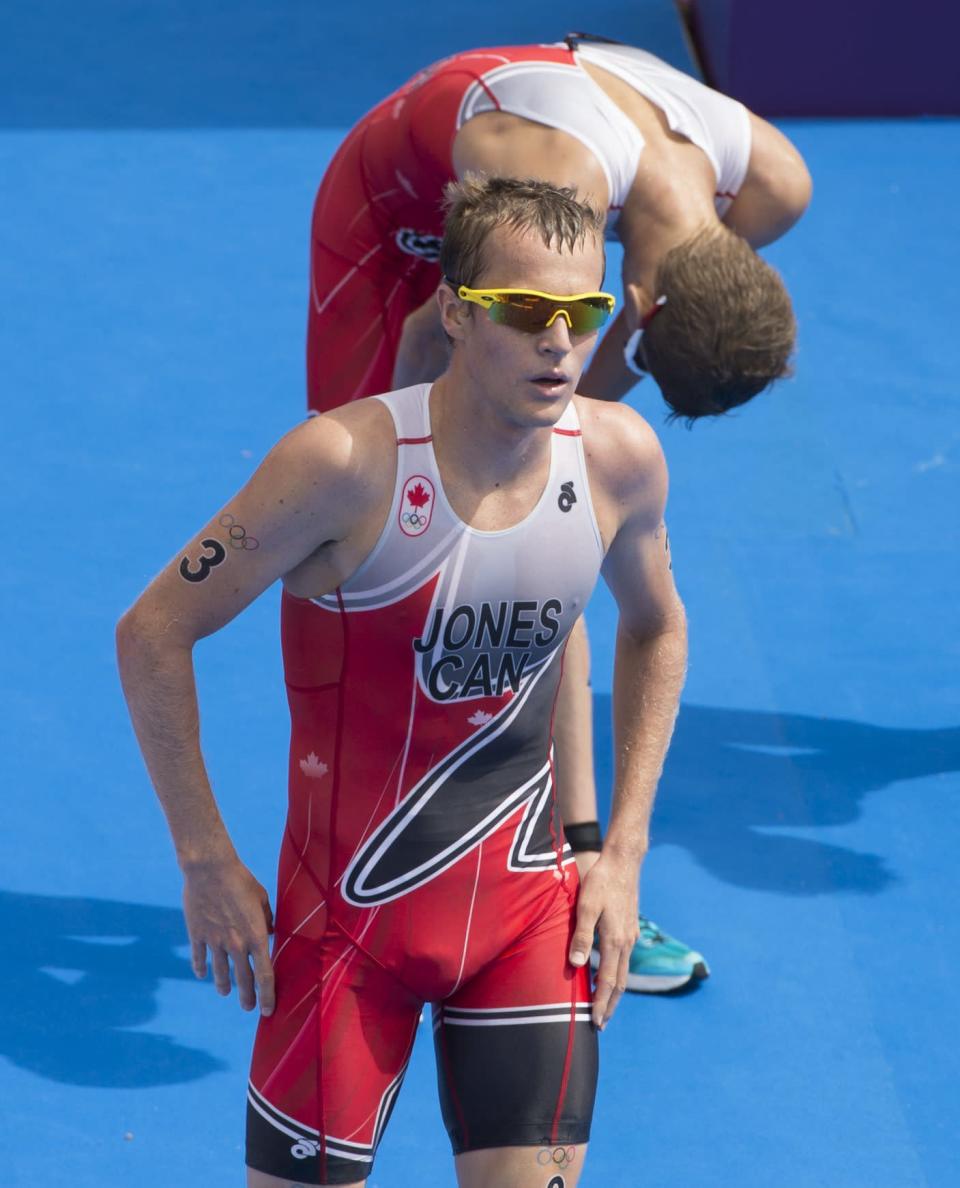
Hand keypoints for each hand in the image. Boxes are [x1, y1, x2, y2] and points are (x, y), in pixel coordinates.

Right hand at [183, 856, 275, 1015]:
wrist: (210, 869)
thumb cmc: (240, 880)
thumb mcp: (261, 898)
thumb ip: (266, 920)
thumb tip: (268, 933)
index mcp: (256, 936)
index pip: (265, 975)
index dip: (268, 995)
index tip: (268, 1009)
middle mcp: (236, 944)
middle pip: (244, 979)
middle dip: (247, 997)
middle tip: (249, 1008)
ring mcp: (215, 941)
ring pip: (220, 972)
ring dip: (224, 985)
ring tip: (226, 993)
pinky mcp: (197, 935)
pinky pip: (199, 958)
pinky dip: (201, 968)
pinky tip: (202, 974)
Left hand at [568, 853, 639, 1029]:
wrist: (623, 862)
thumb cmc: (601, 881)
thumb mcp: (586, 906)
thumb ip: (582, 935)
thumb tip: (577, 965)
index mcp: (615, 940)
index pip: (609, 981)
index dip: (601, 1003)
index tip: (595, 1021)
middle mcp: (626, 942)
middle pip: (620, 983)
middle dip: (610, 1005)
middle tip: (600, 1024)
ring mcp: (630, 935)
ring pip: (623, 971)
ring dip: (613, 991)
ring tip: (602, 1005)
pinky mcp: (629, 928)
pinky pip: (623, 959)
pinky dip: (615, 973)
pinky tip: (605, 974)